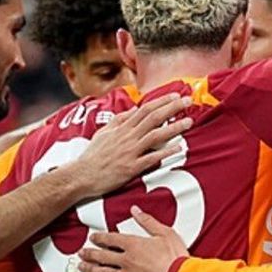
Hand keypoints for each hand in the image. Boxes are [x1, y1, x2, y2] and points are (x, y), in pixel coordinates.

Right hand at [72, 94, 192, 198]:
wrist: (82, 176)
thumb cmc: (93, 155)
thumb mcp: (104, 132)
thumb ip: (119, 119)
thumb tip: (134, 109)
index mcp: (122, 128)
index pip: (145, 109)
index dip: (162, 101)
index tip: (176, 95)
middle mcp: (127, 137)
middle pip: (153, 118)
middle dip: (172, 108)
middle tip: (188, 101)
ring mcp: (130, 152)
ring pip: (155, 135)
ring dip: (174, 128)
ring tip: (189, 122)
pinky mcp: (131, 167)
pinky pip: (151, 158)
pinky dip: (165, 152)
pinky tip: (178, 148)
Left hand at [78, 206, 190, 271]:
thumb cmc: (175, 257)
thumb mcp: (165, 233)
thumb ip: (147, 221)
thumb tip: (135, 210)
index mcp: (133, 245)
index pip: (111, 239)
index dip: (100, 238)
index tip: (92, 238)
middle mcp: (126, 261)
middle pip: (102, 256)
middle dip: (90, 254)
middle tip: (81, 253)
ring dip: (91, 270)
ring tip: (82, 268)